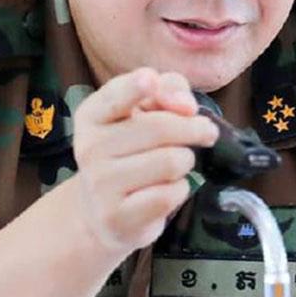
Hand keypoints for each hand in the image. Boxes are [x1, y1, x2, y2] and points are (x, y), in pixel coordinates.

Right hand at [71, 67, 217, 255]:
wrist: (104, 211)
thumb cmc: (131, 152)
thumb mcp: (144, 113)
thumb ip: (167, 91)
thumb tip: (187, 105)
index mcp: (91, 116)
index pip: (116, 95)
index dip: (138, 85)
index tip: (151, 80)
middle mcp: (89, 147)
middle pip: (160, 128)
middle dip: (194, 128)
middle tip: (206, 132)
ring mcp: (100, 184)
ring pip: (171, 162)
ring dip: (186, 161)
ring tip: (177, 164)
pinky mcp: (118, 216)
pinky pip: (171, 194)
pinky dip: (180, 189)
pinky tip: (166, 190)